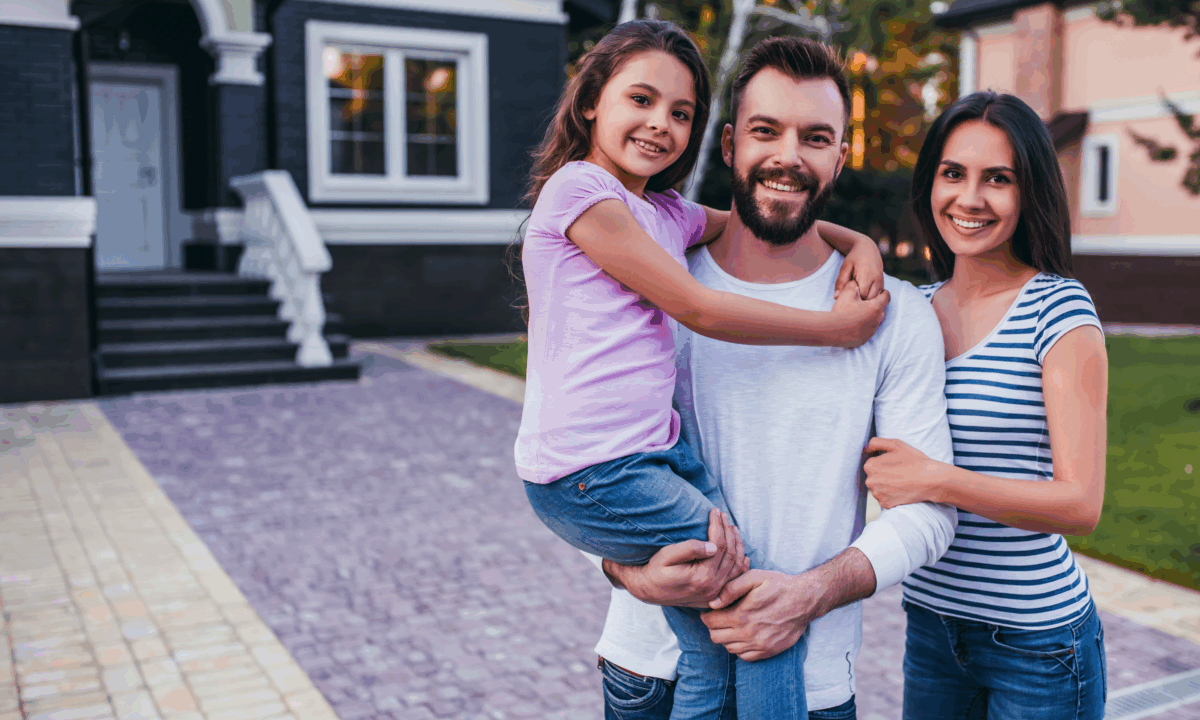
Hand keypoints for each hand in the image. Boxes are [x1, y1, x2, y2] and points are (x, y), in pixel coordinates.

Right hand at [605, 508, 748, 608]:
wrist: (647, 590)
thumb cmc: (655, 570)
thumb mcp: (666, 556)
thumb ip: (689, 550)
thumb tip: (714, 546)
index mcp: (701, 577)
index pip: (719, 546)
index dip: (719, 525)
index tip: (714, 510)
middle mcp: (712, 588)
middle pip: (730, 555)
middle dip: (729, 531)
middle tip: (723, 515)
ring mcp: (715, 594)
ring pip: (736, 567)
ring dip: (737, 545)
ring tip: (732, 528)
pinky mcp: (714, 597)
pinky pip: (735, 580)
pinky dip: (741, 565)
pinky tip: (742, 554)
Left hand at [702, 570, 815, 660]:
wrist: (805, 600)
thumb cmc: (779, 586)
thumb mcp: (754, 577)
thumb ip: (731, 588)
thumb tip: (713, 603)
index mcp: (742, 615)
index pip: (710, 622)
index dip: (707, 615)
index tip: (711, 610)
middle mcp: (748, 634)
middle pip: (716, 637)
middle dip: (714, 626)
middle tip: (720, 617)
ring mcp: (759, 645)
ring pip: (729, 648)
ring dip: (726, 637)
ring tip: (733, 625)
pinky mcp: (769, 651)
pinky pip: (745, 657)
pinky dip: (740, 648)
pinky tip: (744, 636)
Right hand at [830, 281, 889, 347]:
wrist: (831, 330)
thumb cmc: (841, 310)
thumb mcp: (847, 292)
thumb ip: (855, 285)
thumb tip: (858, 284)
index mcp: (875, 307)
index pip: (886, 297)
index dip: (884, 293)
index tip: (879, 292)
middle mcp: (877, 320)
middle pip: (882, 310)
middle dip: (876, 306)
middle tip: (865, 303)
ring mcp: (871, 331)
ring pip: (875, 322)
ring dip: (869, 317)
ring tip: (857, 315)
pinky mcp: (864, 340)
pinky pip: (867, 331)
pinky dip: (863, 327)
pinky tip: (853, 325)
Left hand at [835, 236, 884, 299]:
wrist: (868, 248)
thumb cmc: (854, 257)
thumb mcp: (845, 267)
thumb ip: (840, 282)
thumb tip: (836, 297)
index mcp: (867, 276)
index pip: (862, 296)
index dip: (854, 297)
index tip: (848, 294)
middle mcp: (877, 280)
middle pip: (870, 299)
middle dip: (861, 300)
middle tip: (852, 295)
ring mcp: (881, 282)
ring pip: (875, 299)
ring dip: (866, 299)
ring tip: (857, 292)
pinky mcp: (883, 283)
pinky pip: (878, 295)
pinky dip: (871, 296)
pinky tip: (862, 291)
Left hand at [863, 437, 945, 508]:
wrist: (931, 480)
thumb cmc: (914, 461)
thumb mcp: (896, 444)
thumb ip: (876, 442)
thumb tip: (865, 449)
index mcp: (870, 466)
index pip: (871, 463)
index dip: (883, 462)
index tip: (895, 463)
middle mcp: (870, 482)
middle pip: (873, 476)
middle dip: (883, 473)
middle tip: (899, 472)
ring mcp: (877, 495)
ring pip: (878, 487)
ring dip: (886, 484)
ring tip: (901, 481)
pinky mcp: (885, 504)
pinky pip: (884, 498)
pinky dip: (891, 494)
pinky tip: (901, 489)